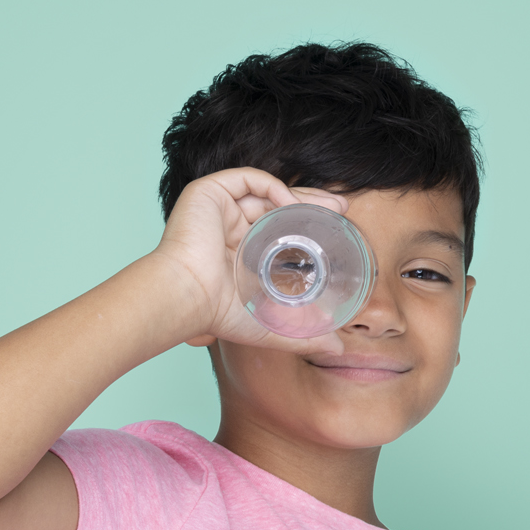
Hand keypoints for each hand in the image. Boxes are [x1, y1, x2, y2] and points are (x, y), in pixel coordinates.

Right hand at [146, 168, 348, 353]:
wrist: (187, 296)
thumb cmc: (217, 313)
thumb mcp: (269, 325)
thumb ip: (303, 336)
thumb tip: (338, 350)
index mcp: (236, 251)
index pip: (277, 229)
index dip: (306, 225)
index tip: (336, 227)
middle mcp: (227, 227)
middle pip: (275, 206)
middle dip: (311, 205)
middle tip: (342, 209)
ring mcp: (218, 209)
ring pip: (266, 192)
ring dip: (301, 195)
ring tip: (332, 206)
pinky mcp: (208, 193)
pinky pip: (248, 179)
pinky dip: (273, 186)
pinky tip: (292, 203)